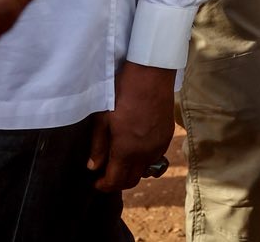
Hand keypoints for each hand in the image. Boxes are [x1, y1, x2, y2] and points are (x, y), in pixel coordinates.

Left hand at [88, 61, 173, 191]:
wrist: (150, 74)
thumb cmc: (122, 92)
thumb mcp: (103, 118)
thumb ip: (98, 146)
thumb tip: (93, 167)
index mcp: (127, 150)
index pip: (115, 181)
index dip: (104, 185)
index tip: (96, 183)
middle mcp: (145, 153)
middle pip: (132, 180)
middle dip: (117, 182)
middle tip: (106, 174)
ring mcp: (159, 146)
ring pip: (145, 170)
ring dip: (132, 170)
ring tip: (120, 160)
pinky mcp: (167, 136)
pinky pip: (155, 156)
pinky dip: (144, 158)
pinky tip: (136, 146)